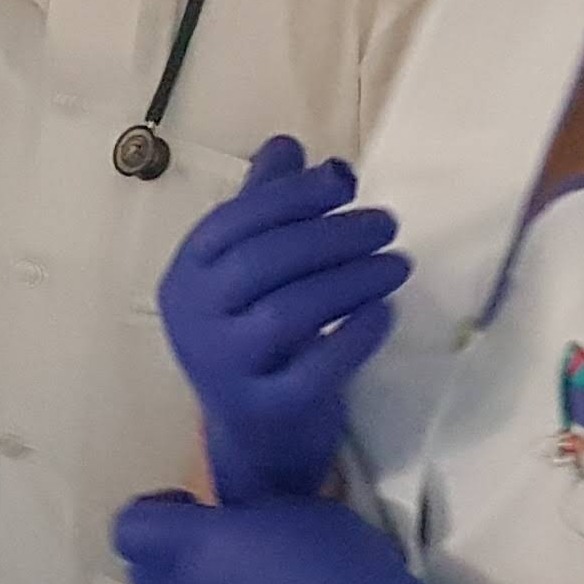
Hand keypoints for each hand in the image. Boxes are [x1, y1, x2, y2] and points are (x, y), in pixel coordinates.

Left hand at [111, 492, 436, 583]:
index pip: (130, 528)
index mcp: (196, 548)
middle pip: (144, 574)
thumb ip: (254, 506)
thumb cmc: (343, 568)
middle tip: (218, 542)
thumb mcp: (303, 509)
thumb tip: (241, 509)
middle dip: (169, 555)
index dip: (154, 513)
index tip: (191, 506)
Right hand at [157, 135, 407, 505]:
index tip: (345, 184)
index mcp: (186, 276)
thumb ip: (264, 207)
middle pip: (265, 261)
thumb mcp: (248, 271)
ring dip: (353, 279)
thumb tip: (289, 145)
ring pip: (292, 310)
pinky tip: (384, 312)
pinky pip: (317, 365)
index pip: (234, 222)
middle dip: (333, 235)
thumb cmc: (256, 338)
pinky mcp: (267, 407)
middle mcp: (195, 319)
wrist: (256, 438)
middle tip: (387, 224)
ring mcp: (226, 367)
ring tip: (397, 264)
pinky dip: (356, 334)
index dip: (292, 197)